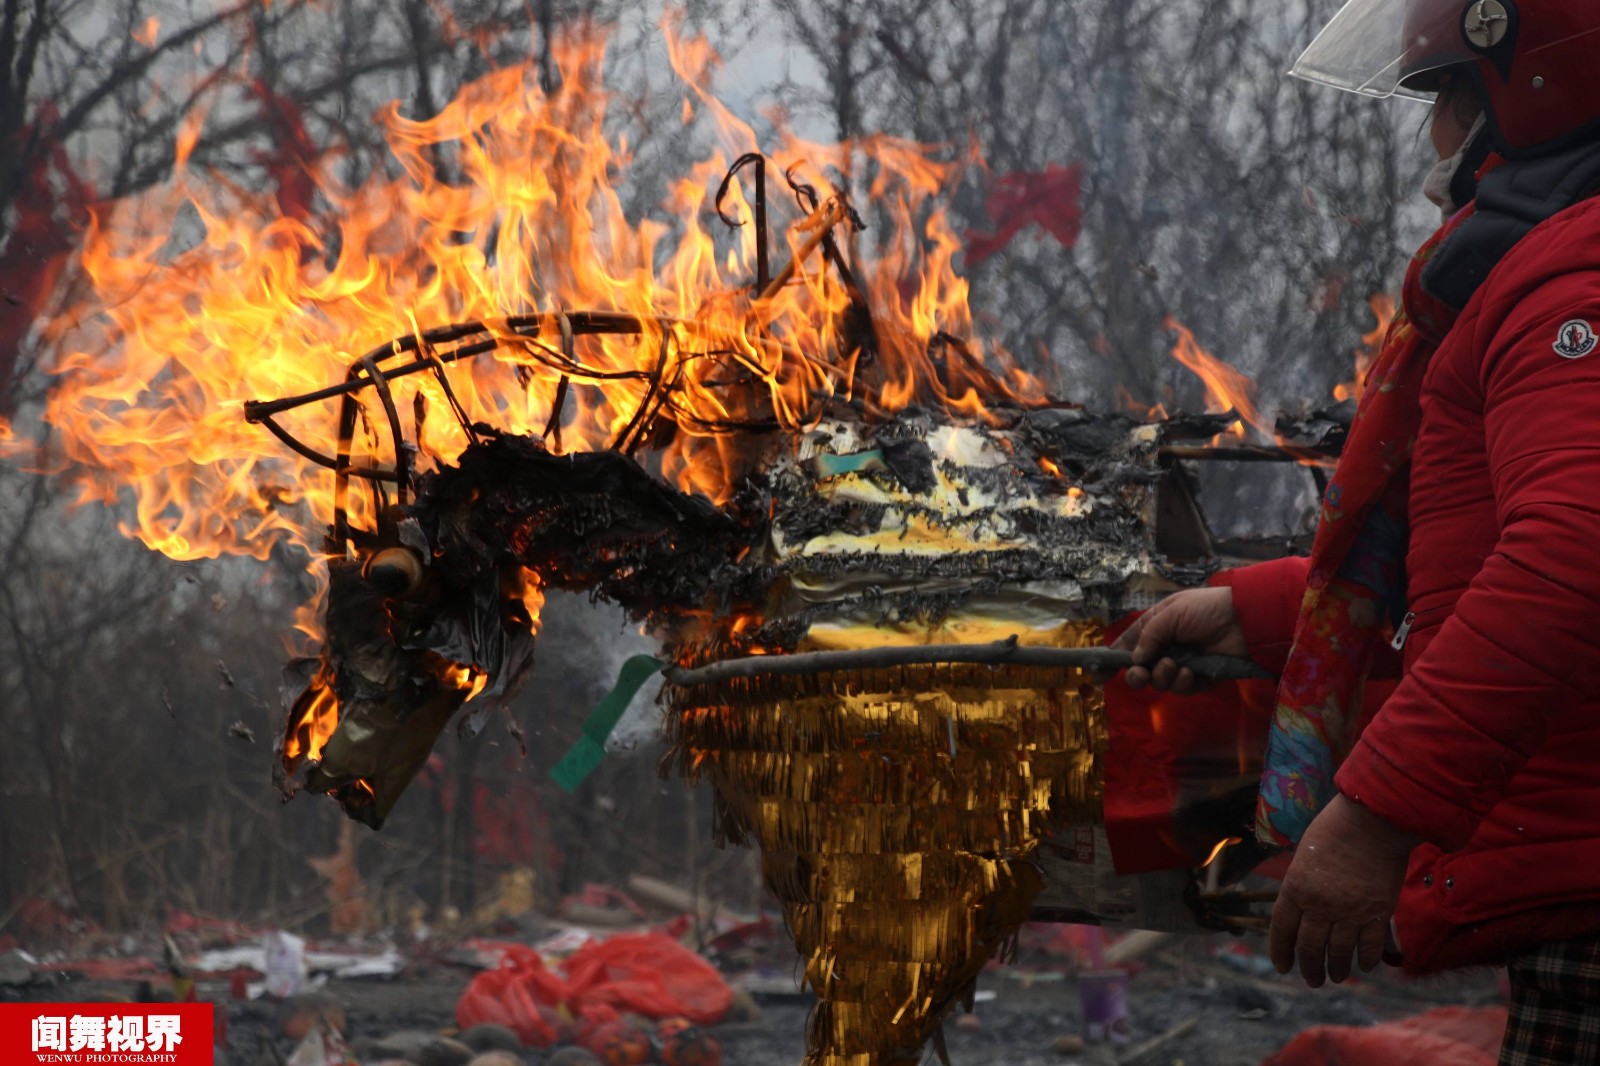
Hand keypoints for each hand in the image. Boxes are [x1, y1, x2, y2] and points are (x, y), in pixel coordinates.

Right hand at [1113, 587, 1248, 693]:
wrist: (1244, 621)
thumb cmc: (1205, 609)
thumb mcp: (1170, 613)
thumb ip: (1148, 636)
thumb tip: (1135, 660)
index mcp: (1158, 626)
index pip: (1130, 644)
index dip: (1115, 659)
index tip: (1100, 675)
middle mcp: (1168, 646)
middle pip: (1142, 669)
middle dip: (1137, 675)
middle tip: (1140, 674)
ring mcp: (1184, 663)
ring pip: (1161, 681)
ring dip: (1163, 676)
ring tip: (1174, 665)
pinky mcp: (1201, 678)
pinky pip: (1183, 689)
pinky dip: (1183, 682)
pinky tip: (1190, 672)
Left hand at [1269, 794, 1418, 987]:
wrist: (1371, 821)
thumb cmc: (1334, 829)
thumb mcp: (1304, 855)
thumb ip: (1302, 884)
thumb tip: (1301, 906)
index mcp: (1295, 888)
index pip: (1282, 929)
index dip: (1280, 951)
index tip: (1282, 966)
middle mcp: (1319, 905)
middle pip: (1309, 947)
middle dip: (1308, 968)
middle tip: (1311, 979)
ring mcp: (1349, 912)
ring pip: (1338, 952)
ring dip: (1335, 969)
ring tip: (1334, 977)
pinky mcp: (1377, 913)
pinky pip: (1369, 946)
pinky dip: (1366, 959)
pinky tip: (1364, 965)